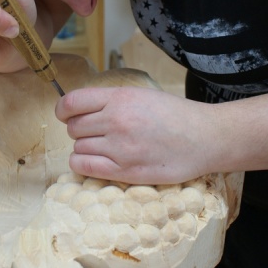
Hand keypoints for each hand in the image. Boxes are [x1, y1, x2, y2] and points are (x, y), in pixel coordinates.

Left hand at [55, 85, 211, 183]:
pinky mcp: (125, 172)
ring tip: (104, 147)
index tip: (66, 114)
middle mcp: (116, 121)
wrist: (205, 138)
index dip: (63, 110)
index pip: (71, 103)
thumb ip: (112, 101)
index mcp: (120, 98)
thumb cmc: (175, 115)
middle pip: (73, 128)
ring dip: (85, 148)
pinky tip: (95, 161)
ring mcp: (120, 148)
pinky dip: (83, 164)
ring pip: (78, 148)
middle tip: (96, 133)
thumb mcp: (142, 95)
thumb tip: (79, 109)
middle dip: (79, 130)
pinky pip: (84, 167)